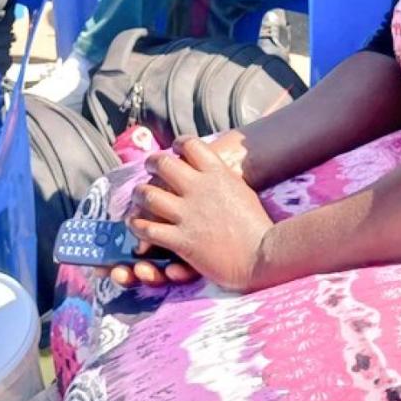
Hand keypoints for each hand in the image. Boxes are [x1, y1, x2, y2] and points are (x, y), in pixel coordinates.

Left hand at [120, 137, 275, 292]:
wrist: (263, 256)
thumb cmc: (258, 226)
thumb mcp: (242, 191)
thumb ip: (223, 180)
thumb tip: (214, 171)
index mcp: (217, 173)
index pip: (190, 145)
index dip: (178, 144)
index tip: (174, 149)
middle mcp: (200, 189)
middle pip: (163, 164)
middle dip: (152, 163)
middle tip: (150, 167)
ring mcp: (189, 214)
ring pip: (148, 195)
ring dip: (139, 195)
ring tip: (138, 196)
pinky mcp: (182, 240)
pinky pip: (148, 229)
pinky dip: (138, 226)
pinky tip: (137, 226)